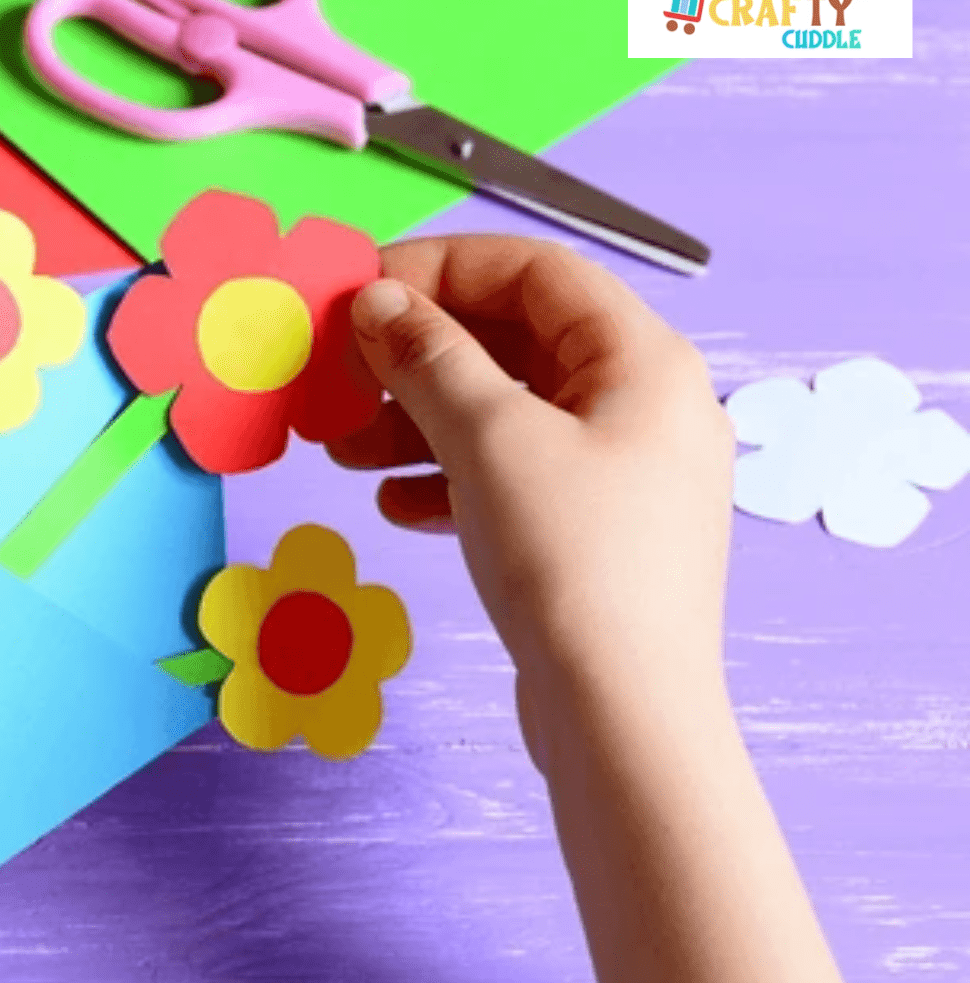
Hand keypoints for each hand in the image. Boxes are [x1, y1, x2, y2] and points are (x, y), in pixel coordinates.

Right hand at [333, 236, 734, 722]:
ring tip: (341, 448)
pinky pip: (511, 475)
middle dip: (416, 356)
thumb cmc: (572, 561)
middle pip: (514, 341)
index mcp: (643, 358)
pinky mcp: (595, 533)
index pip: (533, 270)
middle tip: (337, 374)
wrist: (622, 715)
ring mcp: (623, 473)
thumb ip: (427, 357)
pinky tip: (392, 504)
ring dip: (416, 419)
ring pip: (504, 412)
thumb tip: (377, 301)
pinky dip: (446, 477)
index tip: (357, 293)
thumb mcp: (488, 439)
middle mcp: (645, 404)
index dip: (438, 268)